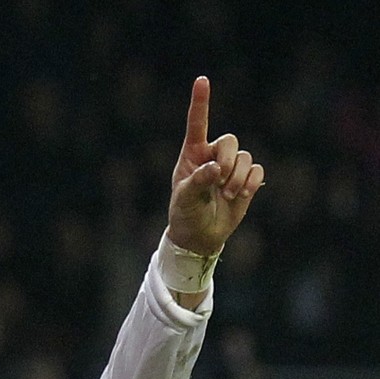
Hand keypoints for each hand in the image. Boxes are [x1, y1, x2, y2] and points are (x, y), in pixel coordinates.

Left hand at [167, 77, 263, 254]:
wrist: (200, 235)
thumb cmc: (185, 213)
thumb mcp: (184, 199)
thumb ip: (197, 182)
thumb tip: (215, 168)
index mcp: (192, 154)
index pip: (197, 124)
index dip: (200, 102)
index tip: (202, 79)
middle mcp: (213, 155)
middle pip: (229, 140)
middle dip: (227, 160)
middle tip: (219, 180)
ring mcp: (231, 167)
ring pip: (245, 157)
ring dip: (237, 177)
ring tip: (226, 194)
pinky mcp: (246, 179)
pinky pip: (257, 170)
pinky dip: (250, 182)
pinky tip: (240, 194)